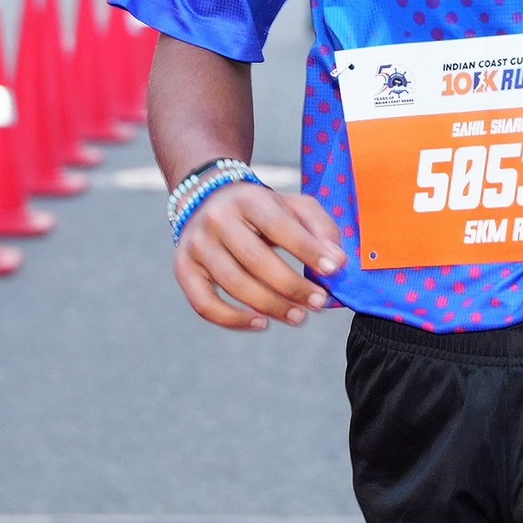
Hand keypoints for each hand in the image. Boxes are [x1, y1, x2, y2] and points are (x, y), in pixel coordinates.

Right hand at [173, 183, 345, 330]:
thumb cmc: (262, 210)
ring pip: (234, 284)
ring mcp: (197, 245)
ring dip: (270, 306)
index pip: (280, 226)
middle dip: (292, 286)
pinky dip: (233, 320)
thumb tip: (338, 263)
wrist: (208, 199)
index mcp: (248, 198)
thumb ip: (321, 229)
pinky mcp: (184, 269)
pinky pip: (205, 304)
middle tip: (318, 303)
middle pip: (256, 260)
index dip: (308, 250)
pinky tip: (261, 323)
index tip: (334, 270)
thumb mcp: (293, 206)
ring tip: (298, 317)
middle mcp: (217, 219)